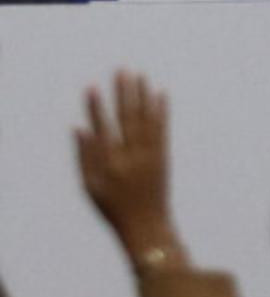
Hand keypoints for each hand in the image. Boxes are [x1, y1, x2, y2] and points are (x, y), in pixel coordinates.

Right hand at [76, 71, 180, 262]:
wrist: (146, 225)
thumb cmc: (113, 208)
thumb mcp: (90, 186)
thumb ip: (84, 156)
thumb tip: (79, 127)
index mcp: (109, 164)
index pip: (101, 128)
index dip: (96, 108)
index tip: (92, 87)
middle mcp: (131, 156)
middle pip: (126, 118)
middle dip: (123, 93)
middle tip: (122, 71)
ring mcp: (150, 155)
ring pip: (146, 119)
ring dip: (142, 95)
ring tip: (139, 75)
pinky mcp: (164, 156)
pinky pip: (162, 129)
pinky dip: (161, 110)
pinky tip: (160, 94)